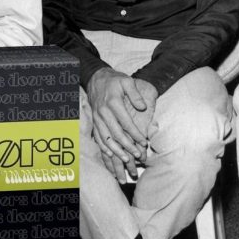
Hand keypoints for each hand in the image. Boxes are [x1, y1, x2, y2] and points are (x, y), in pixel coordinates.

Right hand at [86, 67, 157, 181]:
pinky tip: (110, 155)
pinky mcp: (94, 121)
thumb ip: (135, 94)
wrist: (96, 78)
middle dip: (127, 146)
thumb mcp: (127, 81)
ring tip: (125, 159)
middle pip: (116, 133)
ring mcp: (97, 118)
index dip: (135, 134)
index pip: (126, 123)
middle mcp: (103, 112)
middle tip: (137, 155)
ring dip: (116, 150)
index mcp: (113, 103)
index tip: (144, 142)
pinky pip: (98, 137)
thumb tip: (142, 107)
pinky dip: (104, 147)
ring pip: (106, 138)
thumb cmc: (114, 80)